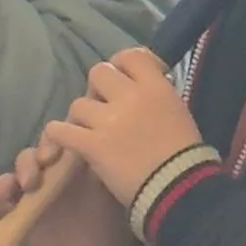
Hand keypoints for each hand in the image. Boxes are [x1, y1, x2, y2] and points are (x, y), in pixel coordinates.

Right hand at [0, 141, 133, 245]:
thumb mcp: (107, 188)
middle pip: (27, 160)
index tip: (51, 156)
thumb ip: (98, 168)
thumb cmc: (106, 216)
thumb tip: (91, 149)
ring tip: (1, 196)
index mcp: (66, 163)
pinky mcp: (12, 218)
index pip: (51, 143)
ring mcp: (25, 196)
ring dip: (1, 185)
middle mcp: (44, 175)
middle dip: (26, 166)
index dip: (48, 144)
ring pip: (7, 182)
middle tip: (32, 182)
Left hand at [39, 47, 205, 211]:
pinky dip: (58, 136)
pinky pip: (60, 131)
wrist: (179, 190)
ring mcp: (108, 121)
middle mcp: (130, 97)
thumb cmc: (186, 157)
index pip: (130, 55)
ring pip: (78, 104)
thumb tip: (143, 87)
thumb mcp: (179, 112)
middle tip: (105, 106)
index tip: (129, 79)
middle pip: (98, 72)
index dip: (123, 64)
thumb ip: (158, 95)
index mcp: (155, 87)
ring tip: (90, 132)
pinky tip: (63, 143)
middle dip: (98, 88)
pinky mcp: (92, 146)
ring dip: (82, 117)